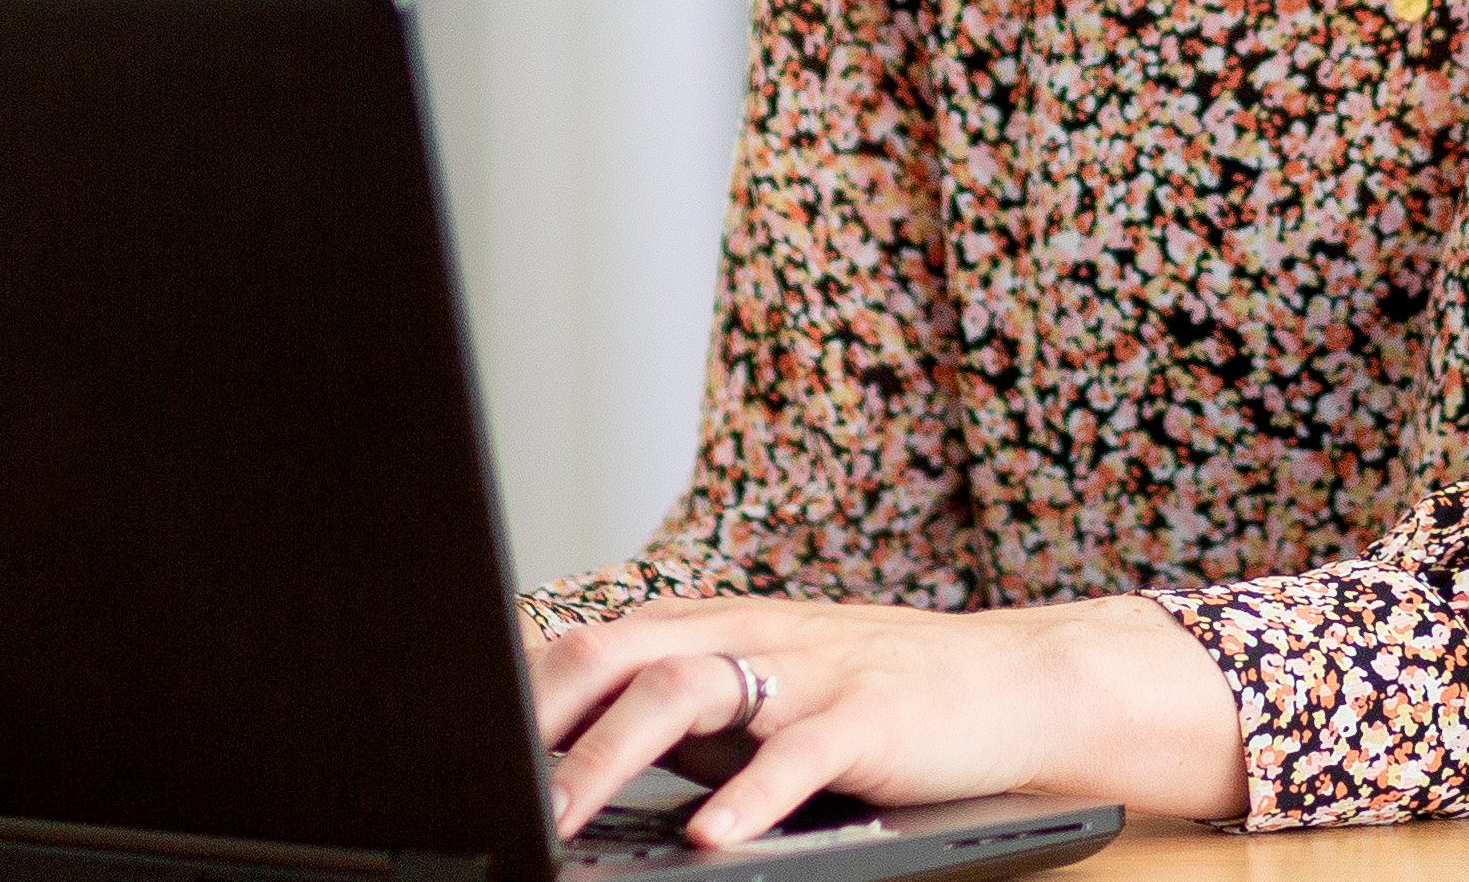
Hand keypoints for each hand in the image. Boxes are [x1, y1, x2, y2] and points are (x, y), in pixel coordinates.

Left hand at [530, 591, 1245, 848]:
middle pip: (616, 653)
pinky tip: (716, 838)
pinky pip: (798, 752)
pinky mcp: (869, 714)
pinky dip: (749, 795)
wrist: (1016, 679)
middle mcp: (748, 636)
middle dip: (540, 718)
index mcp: (712, 630)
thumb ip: (676, 709)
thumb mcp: (761, 689)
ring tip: (561, 814)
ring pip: (685, 691)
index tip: (452, 738)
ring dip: (611, 757)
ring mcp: (808, 671)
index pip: (589, 643)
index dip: (515, 687)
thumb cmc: (875, 696)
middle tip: (487, 783)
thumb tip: (563, 762)